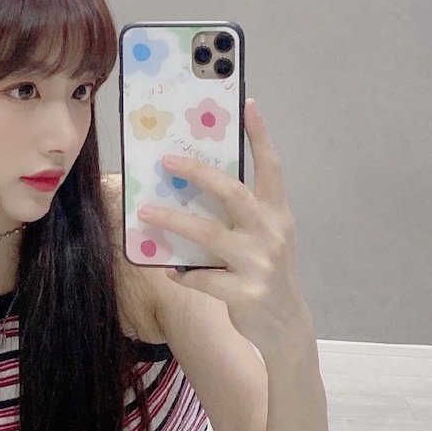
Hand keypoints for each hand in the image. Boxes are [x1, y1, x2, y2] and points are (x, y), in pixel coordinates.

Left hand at [137, 98, 313, 355]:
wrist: (286, 326)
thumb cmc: (265, 272)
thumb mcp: (263, 238)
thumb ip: (239, 215)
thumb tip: (191, 186)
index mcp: (277, 214)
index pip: (272, 167)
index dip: (260, 135)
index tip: (246, 103)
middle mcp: (272, 233)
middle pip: (234, 194)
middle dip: (199, 173)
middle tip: (167, 160)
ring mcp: (260, 264)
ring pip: (210, 235)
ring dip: (174, 222)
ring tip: (145, 212)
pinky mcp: (245, 293)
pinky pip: (203, 278)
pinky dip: (183, 272)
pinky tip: (170, 269)